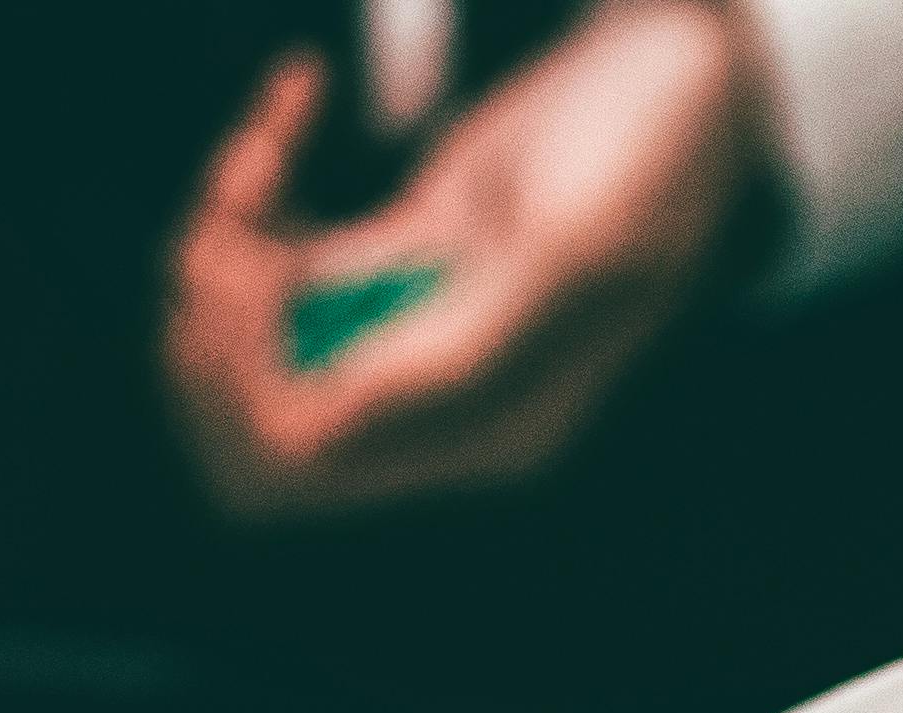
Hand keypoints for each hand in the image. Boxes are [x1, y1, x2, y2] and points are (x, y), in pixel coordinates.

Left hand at [161, 1, 757, 526]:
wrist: (693, 56)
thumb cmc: (658, 145)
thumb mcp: (578, 248)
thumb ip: (458, 352)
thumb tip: (319, 434)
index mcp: (482, 430)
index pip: (294, 466)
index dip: (240, 385)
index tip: (256, 272)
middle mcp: (434, 402)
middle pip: (244, 426)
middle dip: (208, 329)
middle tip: (228, 223)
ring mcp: (404, 330)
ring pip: (243, 333)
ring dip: (221, 240)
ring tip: (266, 142)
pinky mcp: (386, 259)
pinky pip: (274, 248)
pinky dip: (257, 177)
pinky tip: (296, 91)